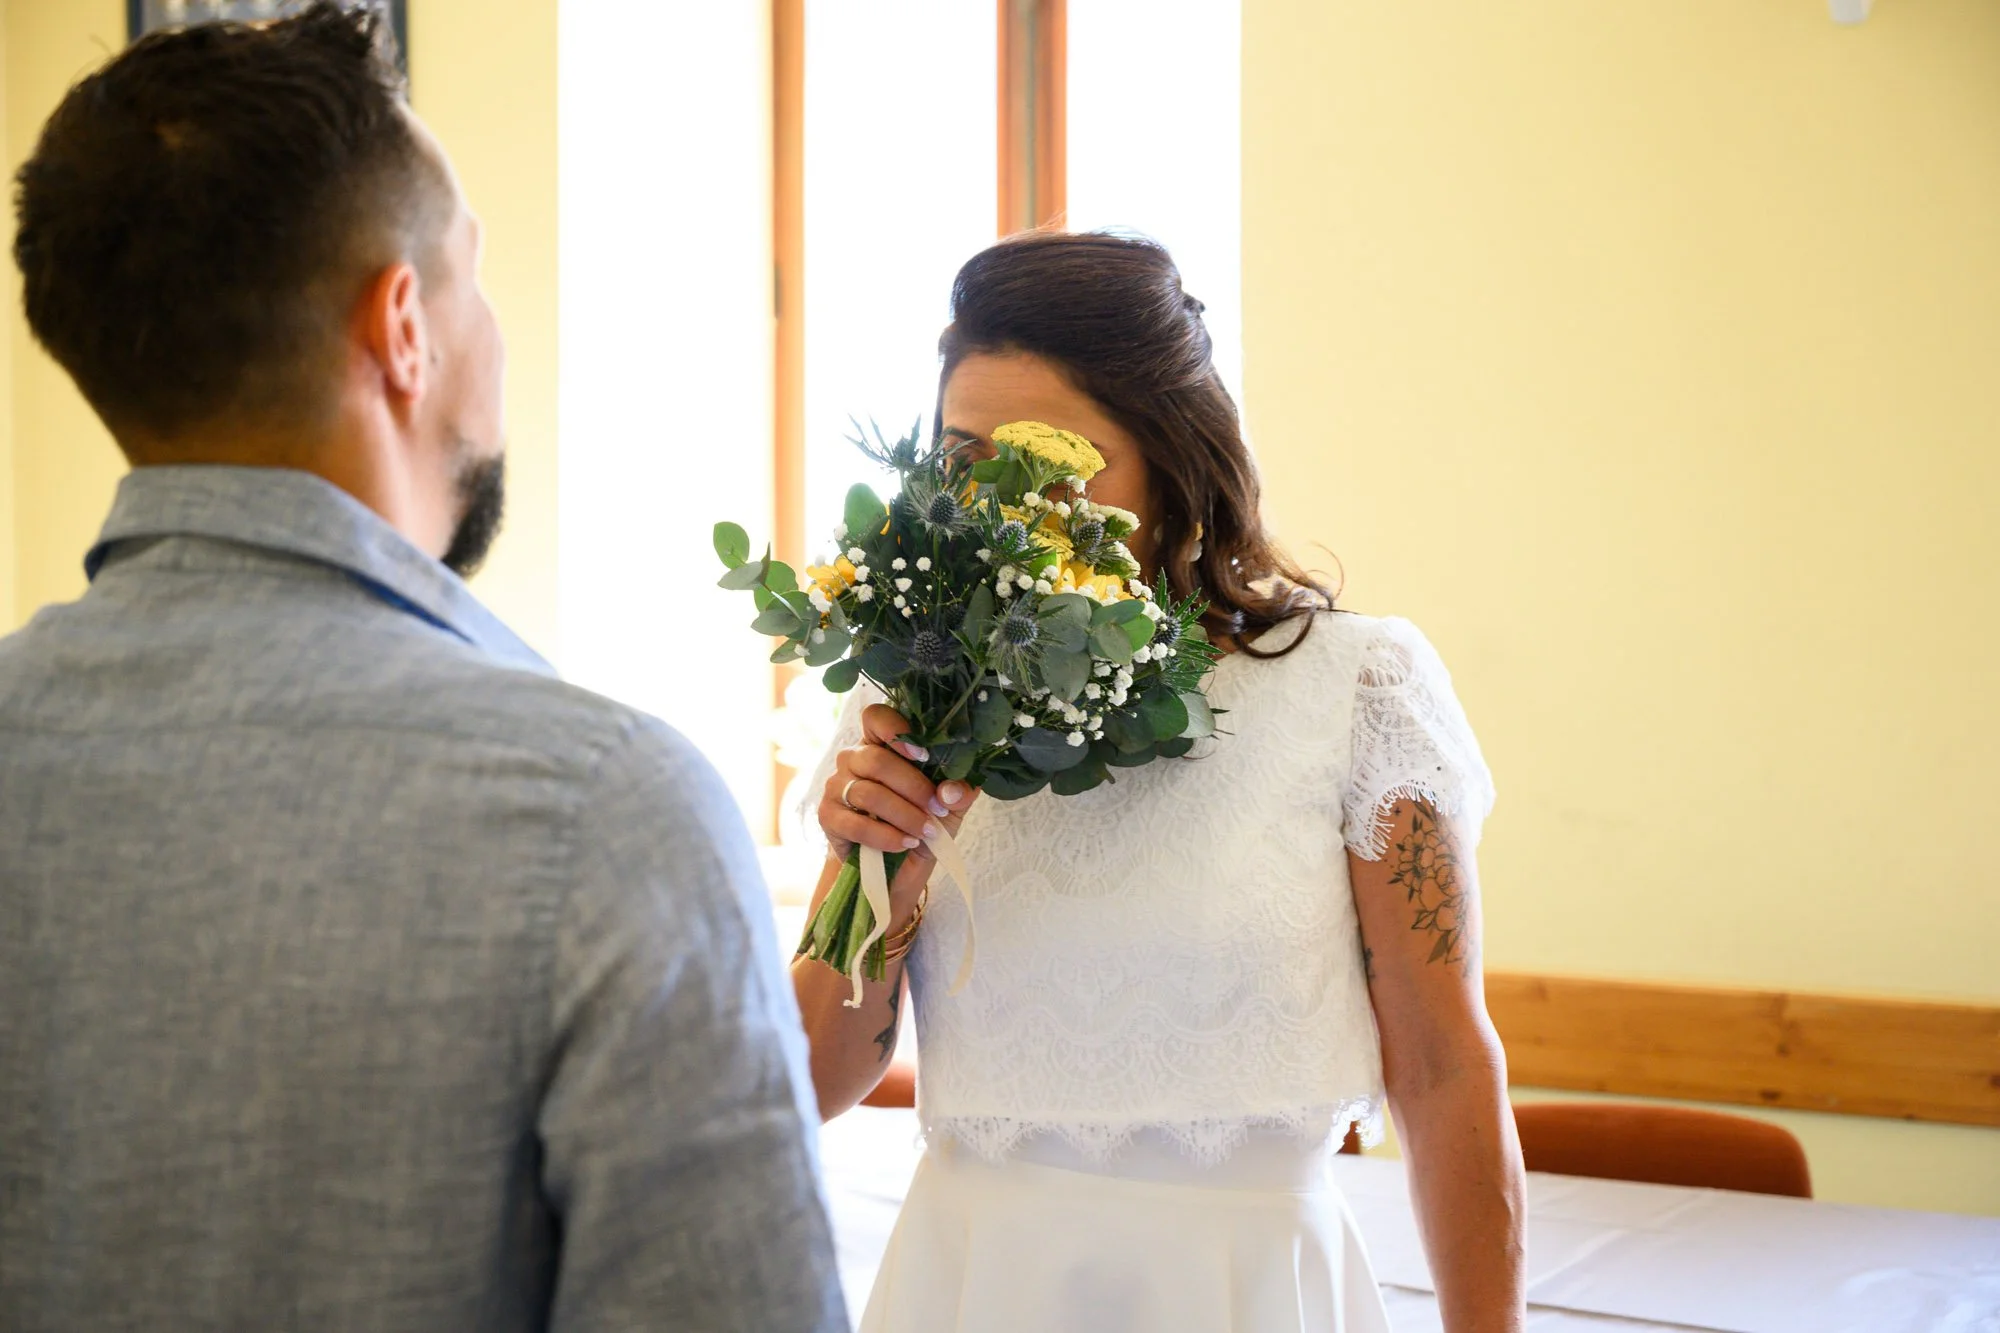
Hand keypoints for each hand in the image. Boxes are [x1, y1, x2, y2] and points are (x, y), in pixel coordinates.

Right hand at [818, 706, 978, 914]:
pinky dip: (885, 836)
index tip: (924, 755)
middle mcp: (853, 759)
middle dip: (913, 787)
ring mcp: (837, 786)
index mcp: (881, 744)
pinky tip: (904, 843)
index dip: (896, 730)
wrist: (896, 871)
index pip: (876, 717)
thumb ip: (959, 793)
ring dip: (904, 815)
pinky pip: (856, 823)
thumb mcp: (949, 808)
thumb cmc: (920, 826)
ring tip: (926, 832)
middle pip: (876, 759)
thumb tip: (952, 790)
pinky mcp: (828, 816)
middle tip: (937, 810)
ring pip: (868, 793)